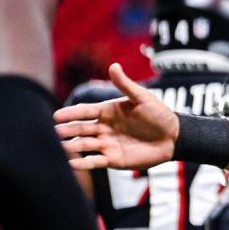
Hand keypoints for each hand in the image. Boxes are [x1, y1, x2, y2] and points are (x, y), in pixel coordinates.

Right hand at [54, 63, 177, 170]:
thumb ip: (126, 85)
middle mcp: (103, 127)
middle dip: (68, 130)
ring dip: (73, 146)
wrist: (173, 137)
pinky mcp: (113, 159)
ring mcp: (107, 144)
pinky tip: (73, 165)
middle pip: (81, 129)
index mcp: (107, 111)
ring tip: (60, 148)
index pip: (85, 111)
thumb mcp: (142, 98)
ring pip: (85, 145)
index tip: (57, 116)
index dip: (71, 113)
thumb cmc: (159, 115)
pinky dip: (84, 163)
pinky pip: (96, 161)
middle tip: (55, 132)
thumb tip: (113, 65)